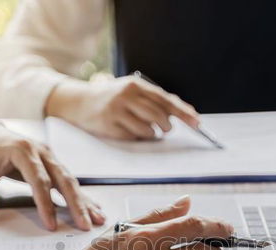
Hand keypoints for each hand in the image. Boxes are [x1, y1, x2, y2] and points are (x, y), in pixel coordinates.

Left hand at [0, 123, 105, 230]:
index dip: (46, 204)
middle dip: (76, 204)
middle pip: (63, 179)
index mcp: (23, 151)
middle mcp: (41, 152)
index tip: (51, 225)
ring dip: (84, 201)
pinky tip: (94, 208)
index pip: (39, 180)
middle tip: (85, 225)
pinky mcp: (53, 163)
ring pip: (71, 180)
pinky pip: (69, 181)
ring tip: (98, 219)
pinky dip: (82, 196)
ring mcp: (50, 157)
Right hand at [45, 76, 199, 140]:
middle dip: (166, 126)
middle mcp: (126, 95)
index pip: (165, 100)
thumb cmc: (111, 98)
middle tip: (165, 129)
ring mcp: (117, 111)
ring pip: (148, 130)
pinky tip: (128, 130)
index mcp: (135, 85)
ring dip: (151, 134)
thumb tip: (180, 113)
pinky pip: (133, 137)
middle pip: (159, 116)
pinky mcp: (109, 125)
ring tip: (144, 129)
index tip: (197, 123)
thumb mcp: (131, 91)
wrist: (78, 102)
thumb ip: (152, 100)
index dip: (183, 112)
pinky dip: (136, 137)